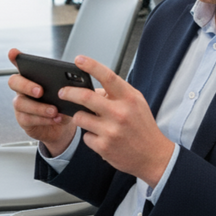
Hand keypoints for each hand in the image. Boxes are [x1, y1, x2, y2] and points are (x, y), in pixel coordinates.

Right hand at [7, 48, 76, 155]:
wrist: (64, 125)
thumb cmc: (64, 103)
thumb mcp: (69, 91)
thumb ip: (67, 83)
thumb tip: (74, 81)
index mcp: (33, 76)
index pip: (20, 63)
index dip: (15, 57)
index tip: (14, 52)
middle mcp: (23, 88)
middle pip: (14, 82)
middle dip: (26, 85)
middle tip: (41, 91)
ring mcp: (21, 104)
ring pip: (20, 103)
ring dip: (39, 107)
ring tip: (54, 110)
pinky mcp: (23, 119)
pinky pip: (27, 119)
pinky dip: (43, 119)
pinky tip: (55, 118)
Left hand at [61, 56, 174, 186]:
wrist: (153, 156)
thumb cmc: (142, 126)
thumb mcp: (136, 103)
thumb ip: (116, 93)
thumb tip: (92, 89)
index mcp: (129, 98)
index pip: (108, 77)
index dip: (91, 66)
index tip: (79, 60)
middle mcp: (120, 113)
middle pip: (85, 97)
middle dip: (69, 92)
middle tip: (62, 92)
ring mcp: (110, 131)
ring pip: (79, 117)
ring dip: (80, 117)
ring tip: (90, 120)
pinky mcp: (103, 147)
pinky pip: (85, 136)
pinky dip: (90, 136)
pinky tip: (102, 138)